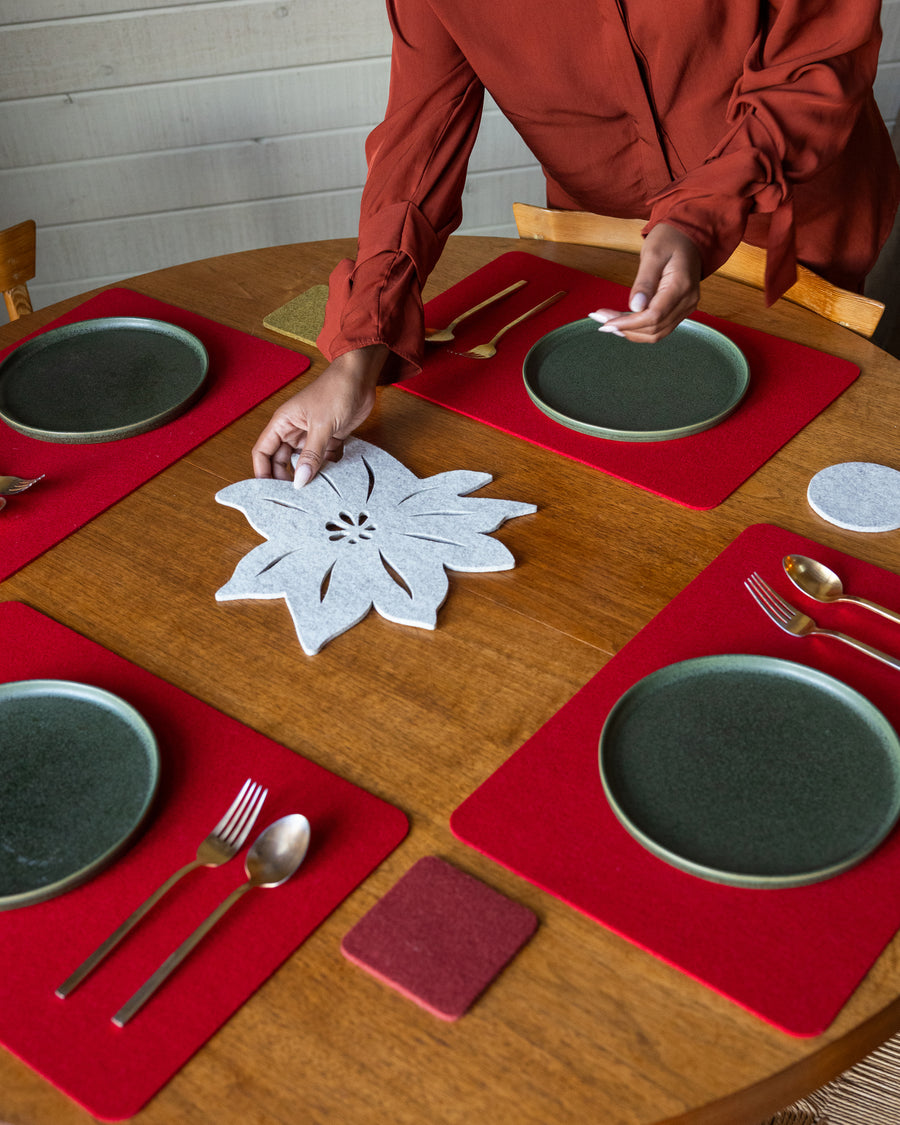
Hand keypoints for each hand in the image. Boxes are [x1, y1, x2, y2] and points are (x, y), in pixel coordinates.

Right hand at [251, 345, 387, 485]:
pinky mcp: (329, 439)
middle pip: (281, 461)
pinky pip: (322, 460)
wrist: (360, 378)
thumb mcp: (322, 425)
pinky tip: (330, 480)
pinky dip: (325, 469)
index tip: (267, 491)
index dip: (262, 472)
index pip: (263, 452)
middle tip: (293, 498)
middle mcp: (293, 431)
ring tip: (311, 493)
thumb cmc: (336, 390)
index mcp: (283, 423)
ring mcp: (311, 436)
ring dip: (306, 475)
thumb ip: (311, 454)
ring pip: (302, 462)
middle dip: (285, 478)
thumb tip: (300, 480)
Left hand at [589, 223, 701, 341]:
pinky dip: (639, 329)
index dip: (628, 323)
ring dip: (631, 332)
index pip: (653, 316)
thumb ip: (644, 281)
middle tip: (601, 320)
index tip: (607, 322)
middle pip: (654, 328)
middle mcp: (687, 301)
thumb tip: (636, 307)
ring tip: (609, 322)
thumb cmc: (669, 240)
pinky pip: (659, 327)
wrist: (687, 238)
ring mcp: (685, 308)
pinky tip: (623, 323)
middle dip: (625, 328)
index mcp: (681, 286)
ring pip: (656, 333)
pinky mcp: (680, 311)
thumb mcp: (652, 254)